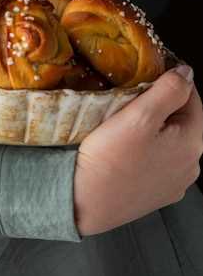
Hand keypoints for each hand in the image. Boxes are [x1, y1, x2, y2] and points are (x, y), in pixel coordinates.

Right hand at [72, 65, 202, 235]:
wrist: (83, 203)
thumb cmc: (108, 159)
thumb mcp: (139, 115)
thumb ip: (168, 90)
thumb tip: (186, 72)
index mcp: (191, 144)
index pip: (192, 98)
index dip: (171, 80)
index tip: (148, 72)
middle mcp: (189, 166)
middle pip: (180, 120)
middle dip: (160, 105)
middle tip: (131, 97)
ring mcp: (173, 183)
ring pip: (168, 141)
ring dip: (152, 128)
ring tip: (125, 122)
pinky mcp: (155, 194)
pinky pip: (156, 161)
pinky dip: (145, 150)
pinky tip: (125, 148)